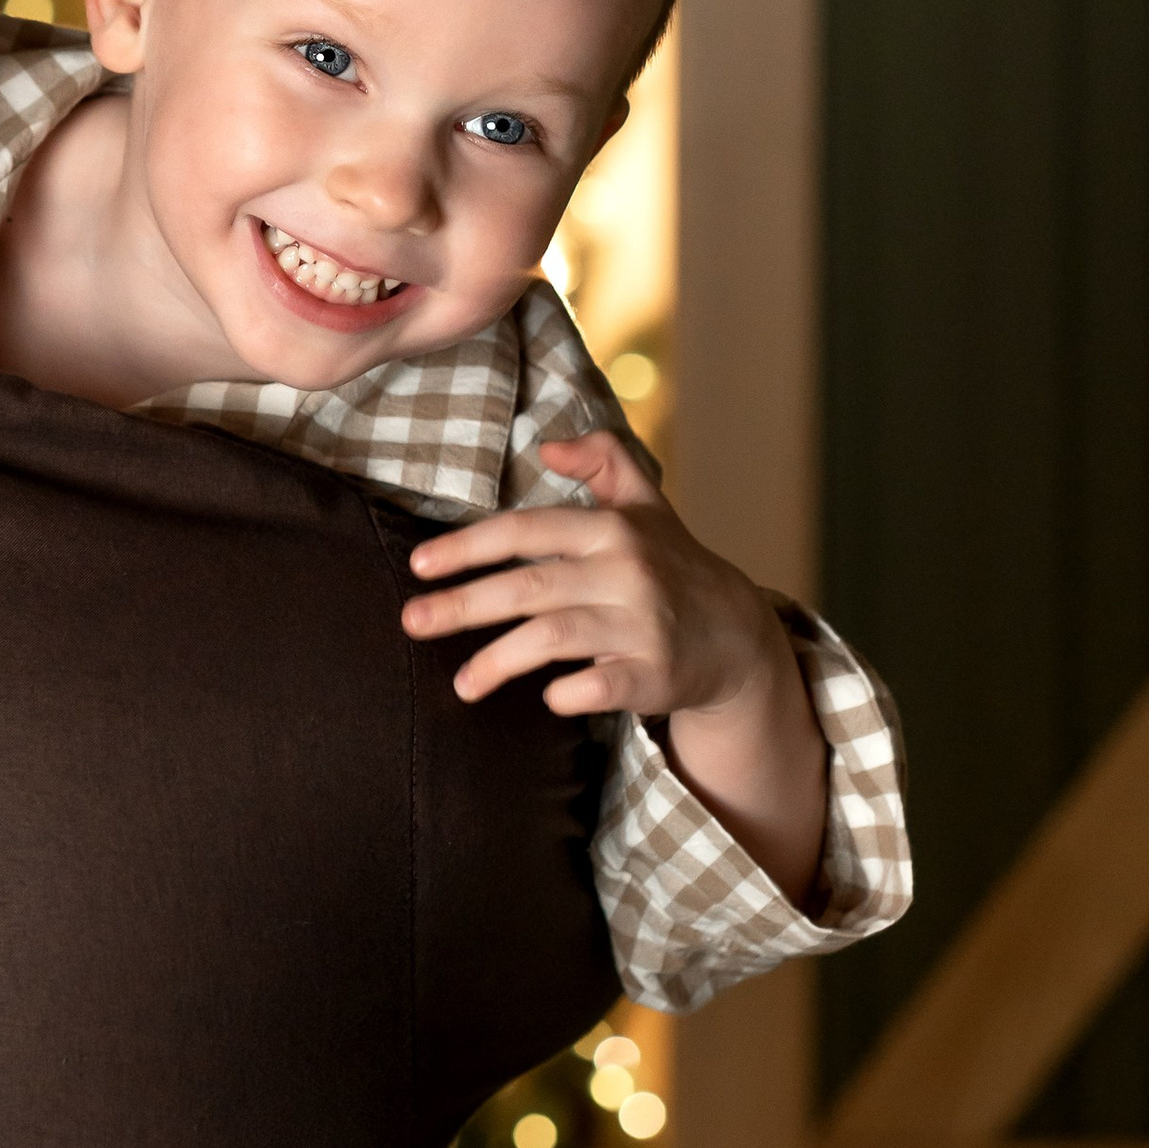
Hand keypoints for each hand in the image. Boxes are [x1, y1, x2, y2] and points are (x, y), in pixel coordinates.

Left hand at [401, 432, 827, 900]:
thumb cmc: (673, 565)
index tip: (419, 565)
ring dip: (497, 662)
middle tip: (410, 622)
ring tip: (461, 684)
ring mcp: (643, 624)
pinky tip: (544, 698)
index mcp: (612, 530)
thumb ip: (601, 461)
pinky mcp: (656, 674)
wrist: (738, 633)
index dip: (468, 546)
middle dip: (462, 606)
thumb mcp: (646, 505)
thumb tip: (546, 448)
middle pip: (528, 588)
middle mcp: (627, 572)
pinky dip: (566, 693)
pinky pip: (598, 686)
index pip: (526, 530)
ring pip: (552, 639)